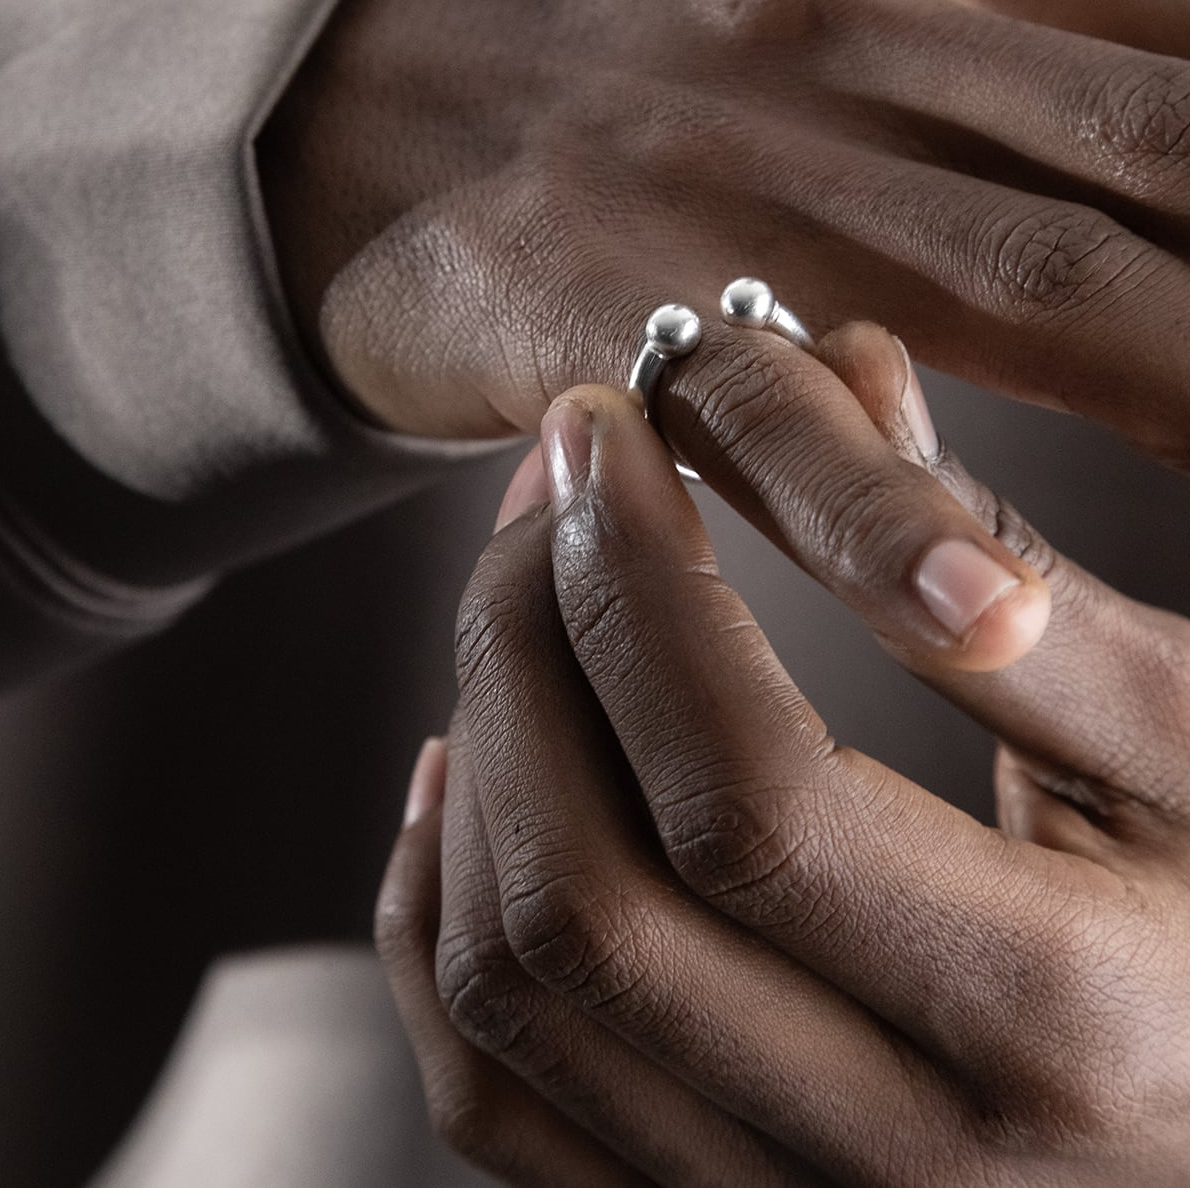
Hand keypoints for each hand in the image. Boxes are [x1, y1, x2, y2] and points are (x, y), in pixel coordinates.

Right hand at [262, 0, 1189, 477]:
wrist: (374, 93)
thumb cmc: (641, 79)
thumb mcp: (838, 18)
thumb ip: (1021, 85)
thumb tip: (1184, 179)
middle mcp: (869, 39)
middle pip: (1177, 160)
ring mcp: (746, 164)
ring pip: (1042, 275)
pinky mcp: (614, 290)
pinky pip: (777, 411)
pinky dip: (893, 507)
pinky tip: (985, 603)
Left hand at [379, 331, 1189, 1185]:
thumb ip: (1011, 573)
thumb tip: (843, 378)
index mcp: (1053, 1021)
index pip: (747, 794)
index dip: (642, 589)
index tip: (608, 438)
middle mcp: (900, 1159)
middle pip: (589, 895)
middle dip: (526, 643)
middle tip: (552, 490)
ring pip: (515, 991)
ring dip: (481, 757)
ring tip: (523, 604)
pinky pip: (495, 1093)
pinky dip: (435, 925)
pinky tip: (469, 782)